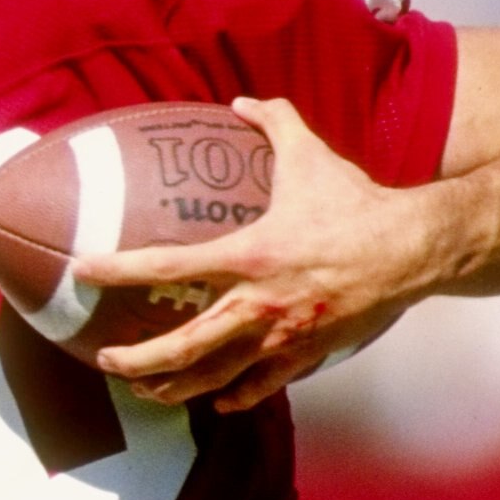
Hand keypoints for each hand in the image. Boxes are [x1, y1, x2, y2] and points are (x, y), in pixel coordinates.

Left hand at [81, 97, 440, 411]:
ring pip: (216, 374)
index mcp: (249, 254)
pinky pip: (263, 383)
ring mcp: (283, 334)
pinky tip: (217, 400)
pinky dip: (235, 394)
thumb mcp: (310, 155)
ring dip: (176, 386)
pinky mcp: (308, 352)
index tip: (83, 272)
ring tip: (146, 390)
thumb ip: (273, 122)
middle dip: (138, 359)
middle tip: (107, 362)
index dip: (119, 270)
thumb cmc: (358, 202)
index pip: (168, 265)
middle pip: (184, 344)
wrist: (416, 249)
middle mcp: (259, 302)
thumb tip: (243, 99)